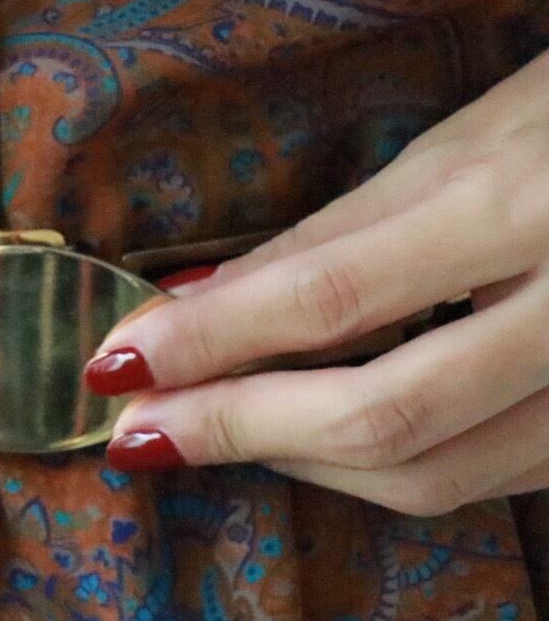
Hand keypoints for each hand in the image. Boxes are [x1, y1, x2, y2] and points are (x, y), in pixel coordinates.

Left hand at [84, 50, 548, 516]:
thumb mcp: (464, 141)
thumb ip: (329, 237)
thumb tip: (189, 300)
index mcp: (526, 204)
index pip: (330, 296)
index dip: (208, 342)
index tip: (113, 365)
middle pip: (383, 416)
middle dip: (238, 430)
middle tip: (138, 429)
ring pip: (436, 474)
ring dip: (300, 463)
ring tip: (210, 430)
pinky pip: (490, 478)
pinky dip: (383, 468)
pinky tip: (313, 439)